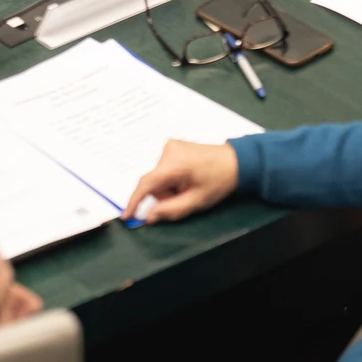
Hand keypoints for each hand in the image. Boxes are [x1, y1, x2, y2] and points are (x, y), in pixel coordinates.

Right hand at [123, 141, 238, 223]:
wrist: (235, 161)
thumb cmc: (218, 181)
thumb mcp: (195, 202)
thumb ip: (170, 211)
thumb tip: (149, 216)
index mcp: (174, 164)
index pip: (146, 184)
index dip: (134, 201)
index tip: (126, 216)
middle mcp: (168, 151)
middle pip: (153, 182)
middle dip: (164, 194)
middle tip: (184, 196)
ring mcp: (170, 145)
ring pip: (158, 176)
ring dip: (168, 186)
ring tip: (189, 185)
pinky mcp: (173, 144)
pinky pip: (163, 168)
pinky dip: (170, 177)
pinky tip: (186, 176)